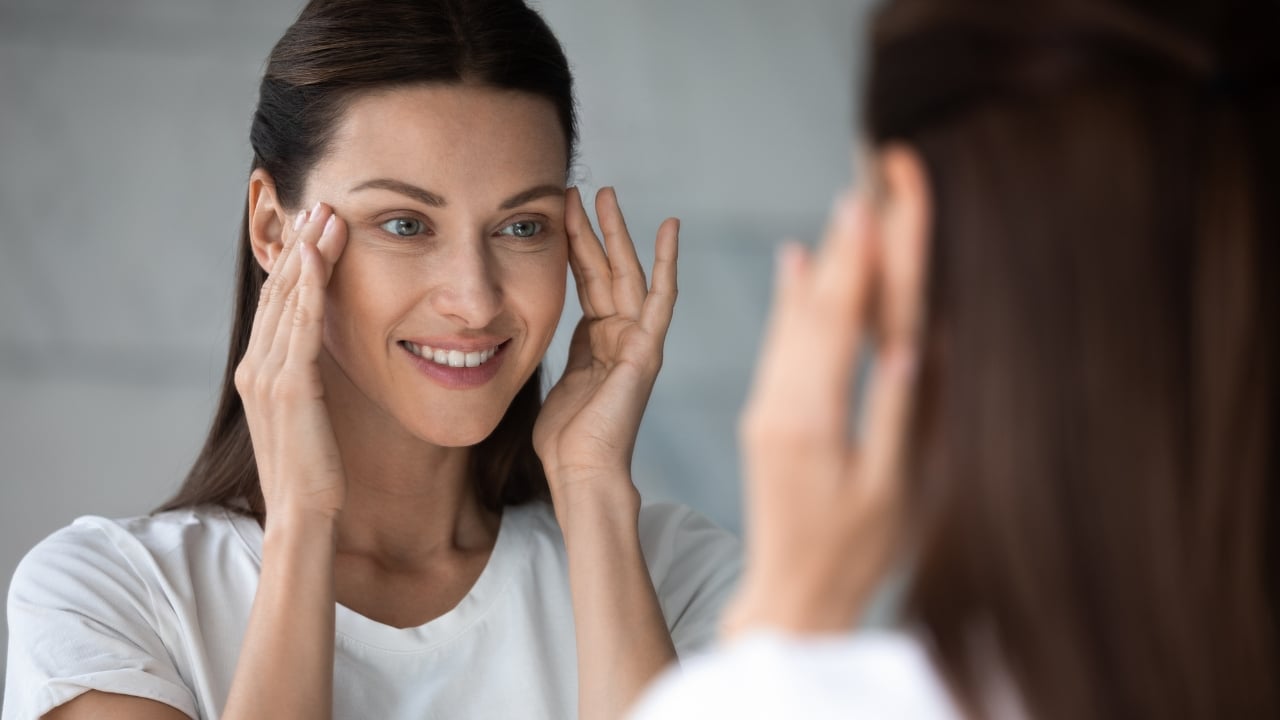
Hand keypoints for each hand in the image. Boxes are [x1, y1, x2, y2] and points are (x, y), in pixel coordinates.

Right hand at [236, 203, 349, 521]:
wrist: (304, 515)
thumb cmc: (314, 470)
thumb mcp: (309, 414)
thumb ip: (308, 379)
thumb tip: (324, 353)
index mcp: (258, 371)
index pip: (277, 304)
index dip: (296, 262)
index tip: (316, 225)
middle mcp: (254, 367)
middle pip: (279, 292)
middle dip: (301, 245)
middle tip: (322, 202)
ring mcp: (267, 375)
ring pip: (288, 299)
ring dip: (308, 253)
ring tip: (327, 214)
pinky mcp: (289, 386)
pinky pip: (300, 325)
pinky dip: (309, 287)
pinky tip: (319, 256)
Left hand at [533, 187, 678, 508]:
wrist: (581, 472)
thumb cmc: (565, 440)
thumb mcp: (554, 381)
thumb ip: (558, 351)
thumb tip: (537, 329)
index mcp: (597, 342)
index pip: (588, 281)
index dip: (576, 246)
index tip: (563, 212)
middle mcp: (621, 336)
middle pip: (609, 270)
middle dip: (596, 229)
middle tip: (588, 188)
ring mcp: (638, 342)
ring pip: (628, 274)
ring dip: (618, 233)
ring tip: (606, 194)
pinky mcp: (647, 350)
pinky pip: (660, 298)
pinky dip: (667, 262)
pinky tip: (669, 229)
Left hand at [722, 190, 923, 636]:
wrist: (790, 599)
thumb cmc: (852, 556)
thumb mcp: (885, 491)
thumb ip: (894, 415)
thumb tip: (911, 342)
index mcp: (812, 420)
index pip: (841, 323)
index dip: (859, 262)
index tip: (872, 203)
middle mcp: (781, 404)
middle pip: (816, 309)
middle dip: (845, 245)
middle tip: (867, 182)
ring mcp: (769, 409)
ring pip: (795, 322)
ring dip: (821, 263)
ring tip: (844, 207)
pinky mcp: (767, 418)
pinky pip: (779, 348)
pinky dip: (791, 303)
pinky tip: (795, 263)